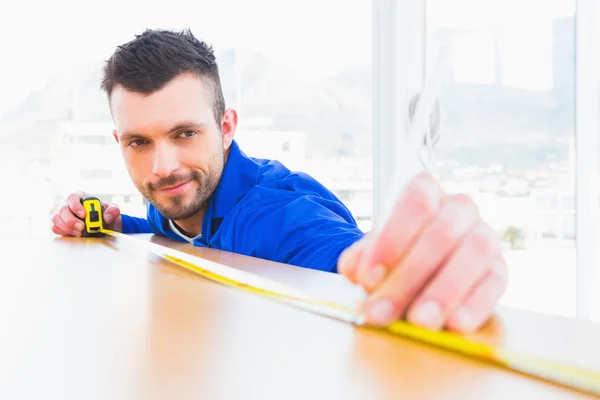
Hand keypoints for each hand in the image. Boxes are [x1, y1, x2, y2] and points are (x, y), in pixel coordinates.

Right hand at [51, 191, 121, 235]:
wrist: (103, 224)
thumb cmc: (105, 213)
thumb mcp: (113, 209)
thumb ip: (113, 210)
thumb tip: (107, 217)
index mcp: (80, 197)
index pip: (73, 197)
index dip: (76, 206)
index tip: (84, 215)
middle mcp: (68, 205)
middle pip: (63, 210)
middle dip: (71, 220)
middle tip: (82, 227)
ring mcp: (63, 215)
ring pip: (57, 219)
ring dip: (67, 228)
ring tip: (79, 233)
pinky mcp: (61, 225)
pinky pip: (55, 228)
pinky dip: (63, 232)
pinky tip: (73, 235)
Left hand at [338, 172, 507, 332]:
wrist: (426, 264)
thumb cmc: (398, 251)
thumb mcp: (375, 249)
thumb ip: (361, 257)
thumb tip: (354, 269)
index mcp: (425, 191)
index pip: (413, 205)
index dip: (390, 241)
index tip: (367, 278)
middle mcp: (460, 207)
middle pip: (440, 235)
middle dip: (407, 279)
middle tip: (382, 312)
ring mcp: (485, 235)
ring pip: (473, 254)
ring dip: (444, 291)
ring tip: (419, 321)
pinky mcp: (500, 268)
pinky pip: (495, 283)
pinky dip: (475, 305)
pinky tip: (455, 324)